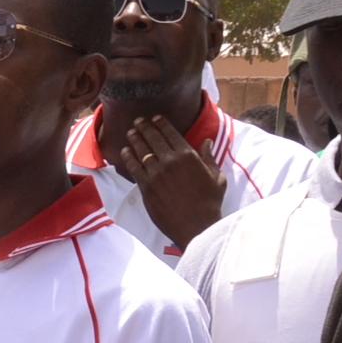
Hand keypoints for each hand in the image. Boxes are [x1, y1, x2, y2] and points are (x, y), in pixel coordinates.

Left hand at [114, 115, 225, 247]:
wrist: (196, 225)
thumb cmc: (210, 202)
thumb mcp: (216, 177)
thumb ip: (209, 157)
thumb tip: (206, 141)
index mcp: (188, 156)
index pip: (171, 133)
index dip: (161, 123)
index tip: (155, 118)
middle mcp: (171, 161)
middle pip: (154, 138)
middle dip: (145, 127)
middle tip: (138, 121)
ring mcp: (157, 174)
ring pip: (142, 151)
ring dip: (135, 139)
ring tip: (131, 132)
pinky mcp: (146, 187)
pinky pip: (134, 168)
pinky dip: (129, 157)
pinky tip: (125, 151)